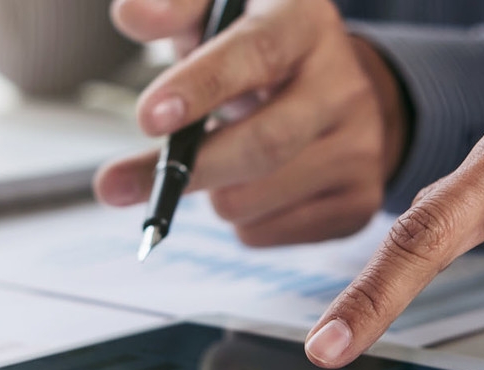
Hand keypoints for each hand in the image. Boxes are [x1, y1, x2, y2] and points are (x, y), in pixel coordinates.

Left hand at [93, 0, 409, 245]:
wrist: (329, 87)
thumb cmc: (253, 49)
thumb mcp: (215, 11)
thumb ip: (173, 8)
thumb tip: (131, 15)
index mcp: (306, 24)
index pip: (256, 53)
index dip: (200, 87)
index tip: (148, 118)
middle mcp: (346, 85)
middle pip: (264, 144)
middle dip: (189, 168)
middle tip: (122, 183)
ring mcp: (362, 147)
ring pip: (254, 200)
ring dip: (210, 193)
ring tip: (216, 161)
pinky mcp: (358, 199)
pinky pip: (267, 232)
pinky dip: (237, 219)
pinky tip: (248, 185)